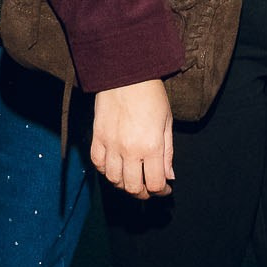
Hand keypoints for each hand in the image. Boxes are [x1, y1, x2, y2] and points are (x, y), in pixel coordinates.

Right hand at [90, 79, 173, 197]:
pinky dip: (106, 171)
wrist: (126, 74)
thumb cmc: (151, 95)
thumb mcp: (167, 123)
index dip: (161, 191)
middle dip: (143, 193)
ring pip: (114, 180)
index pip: (154, 184)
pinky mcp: (97, 137)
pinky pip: (98, 164)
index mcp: (151, 146)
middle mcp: (130, 150)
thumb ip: (167, 153)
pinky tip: (115, 168)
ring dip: (124, 185)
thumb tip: (168, 176)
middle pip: (133, 188)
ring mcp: (111, 145)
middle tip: (149, 188)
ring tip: (132, 179)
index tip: (164, 189)